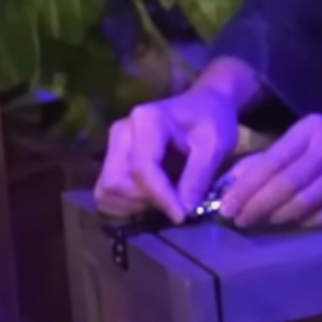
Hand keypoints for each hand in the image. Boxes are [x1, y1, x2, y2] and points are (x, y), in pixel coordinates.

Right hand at [94, 62, 255, 219]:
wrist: (205, 106)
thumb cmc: (212, 121)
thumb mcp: (216, 144)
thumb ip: (199, 176)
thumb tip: (183, 210)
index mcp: (146, 120)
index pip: (142, 167)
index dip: (160, 196)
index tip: (182, 215)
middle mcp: (121, 131)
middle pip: (116, 180)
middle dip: (145, 200)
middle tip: (174, 203)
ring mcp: (113, 145)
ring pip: (107, 189)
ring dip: (134, 204)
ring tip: (164, 199)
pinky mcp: (112, 159)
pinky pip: (106, 192)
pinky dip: (125, 204)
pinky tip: (151, 199)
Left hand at [219, 102, 321, 228]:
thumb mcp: (310, 132)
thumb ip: (278, 154)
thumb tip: (238, 179)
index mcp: (310, 131)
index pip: (271, 162)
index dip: (246, 187)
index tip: (227, 206)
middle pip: (285, 184)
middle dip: (257, 206)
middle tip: (239, 221)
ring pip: (305, 201)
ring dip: (280, 216)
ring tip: (264, 223)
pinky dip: (309, 222)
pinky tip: (297, 225)